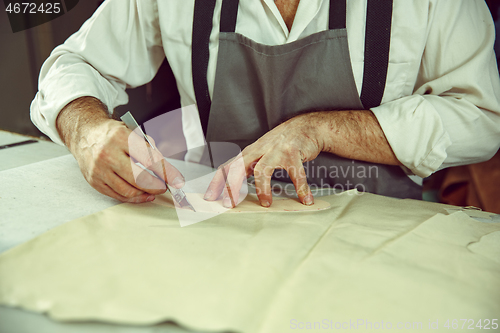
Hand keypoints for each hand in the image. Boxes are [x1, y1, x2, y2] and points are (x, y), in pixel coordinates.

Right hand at [57, 97, 184, 202]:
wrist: (85, 134)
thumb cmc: (112, 134)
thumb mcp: (131, 132)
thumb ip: (149, 149)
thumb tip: (167, 170)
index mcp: (120, 137)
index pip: (149, 159)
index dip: (166, 172)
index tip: (177, 180)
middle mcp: (108, 153)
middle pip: (139, 178)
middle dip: (157, 186)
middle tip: (165, 186)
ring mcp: (99, 169)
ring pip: (129, 190)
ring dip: (146, 193)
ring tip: (154, 190)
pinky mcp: (94, 181)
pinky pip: (118, 195)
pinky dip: (134, 198)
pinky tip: (143, 195)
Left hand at [204, 113, 323, 207]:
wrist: (306, 125)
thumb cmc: (283, 142)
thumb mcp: (262, 151)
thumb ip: (250, 165)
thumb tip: (235, 184)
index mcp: (250, 153)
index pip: (228, 167)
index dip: (217, 182)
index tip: (210, 197)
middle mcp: (260, 150)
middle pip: (238, 167)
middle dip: (231, 186)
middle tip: (228, 204)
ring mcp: (276, 150)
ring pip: (262, 170)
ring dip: (262, 189)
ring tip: (266, 204)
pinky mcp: (293, 152)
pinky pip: (295, 174)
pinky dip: (301, 188)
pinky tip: (305, 199)